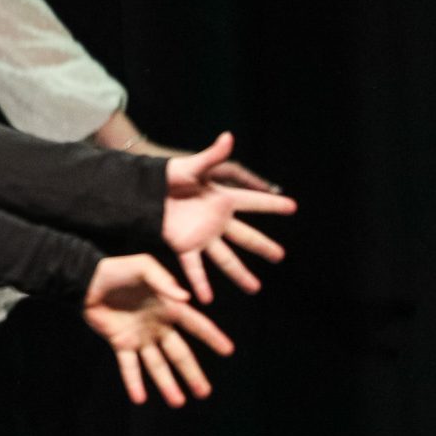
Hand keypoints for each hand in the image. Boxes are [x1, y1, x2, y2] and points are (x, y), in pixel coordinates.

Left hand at [83, 254, 236, 406]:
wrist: (87, 279)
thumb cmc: (118, 269)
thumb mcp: (143, 267)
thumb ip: (164, 281)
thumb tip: (186, 298)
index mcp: (169, 308)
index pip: (196, 325)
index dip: (212, 337)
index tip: (228, 350)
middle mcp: (158, 327)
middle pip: (179, 354)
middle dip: (192, 373)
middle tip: (205, 393)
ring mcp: (139, 337)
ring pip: (157, 365)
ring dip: (166, 384)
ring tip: (178, 402)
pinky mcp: (120, 343)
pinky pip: (129, 366)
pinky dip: (133, 382)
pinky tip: (140, 398)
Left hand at [158, 132, 294, 300]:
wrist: (143, 189)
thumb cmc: (169, 173)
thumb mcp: (192, 164)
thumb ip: (212, 155)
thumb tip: (228, 137)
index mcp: (222, 198)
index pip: (253, 201)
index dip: (271, 204)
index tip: (293, 207)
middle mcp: (217, 220)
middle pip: (245, 236)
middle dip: (263, 246)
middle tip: (280, 256)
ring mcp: (202, 235)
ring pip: (225, 258)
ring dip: (239, 273)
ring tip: (255, 288)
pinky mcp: (183, 245)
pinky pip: (195, 266)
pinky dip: (200, 282)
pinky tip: (206, 299)